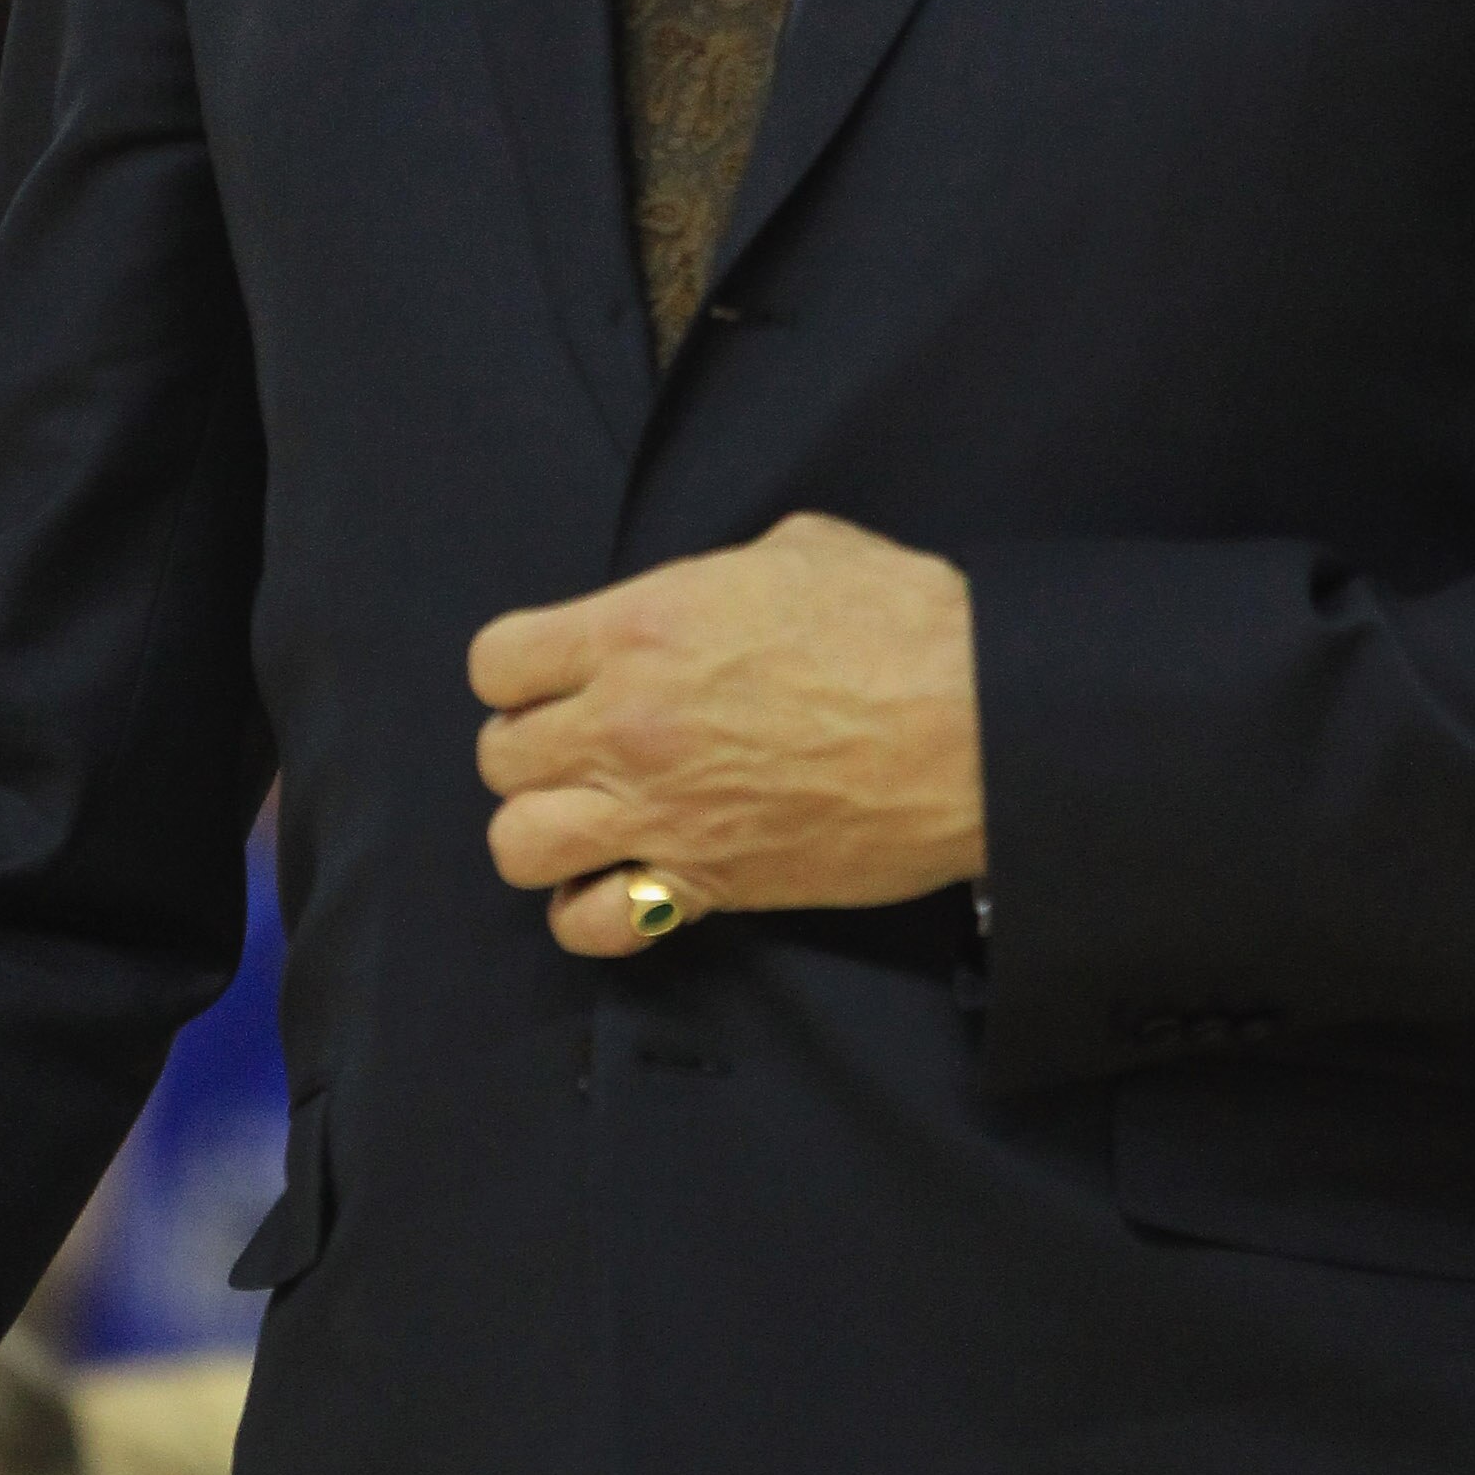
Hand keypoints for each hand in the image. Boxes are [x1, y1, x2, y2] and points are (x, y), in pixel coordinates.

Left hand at [470, 512, 984, 958]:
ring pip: (517, 845)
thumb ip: (719, 575)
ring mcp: (659, 812)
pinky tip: (626, 883)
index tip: (561, 676)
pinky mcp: (707, 883)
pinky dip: (593, 911)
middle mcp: (625, 725)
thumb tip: (710, 596)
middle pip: (498, 756)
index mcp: (638, 629)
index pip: (497, 662)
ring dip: (546, 829)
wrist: (977, 723)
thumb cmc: (902, 624)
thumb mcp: (800, 550)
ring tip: (594, 817)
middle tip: (589, 745)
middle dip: (535, 748)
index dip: (523, 670)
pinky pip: (592, 923)